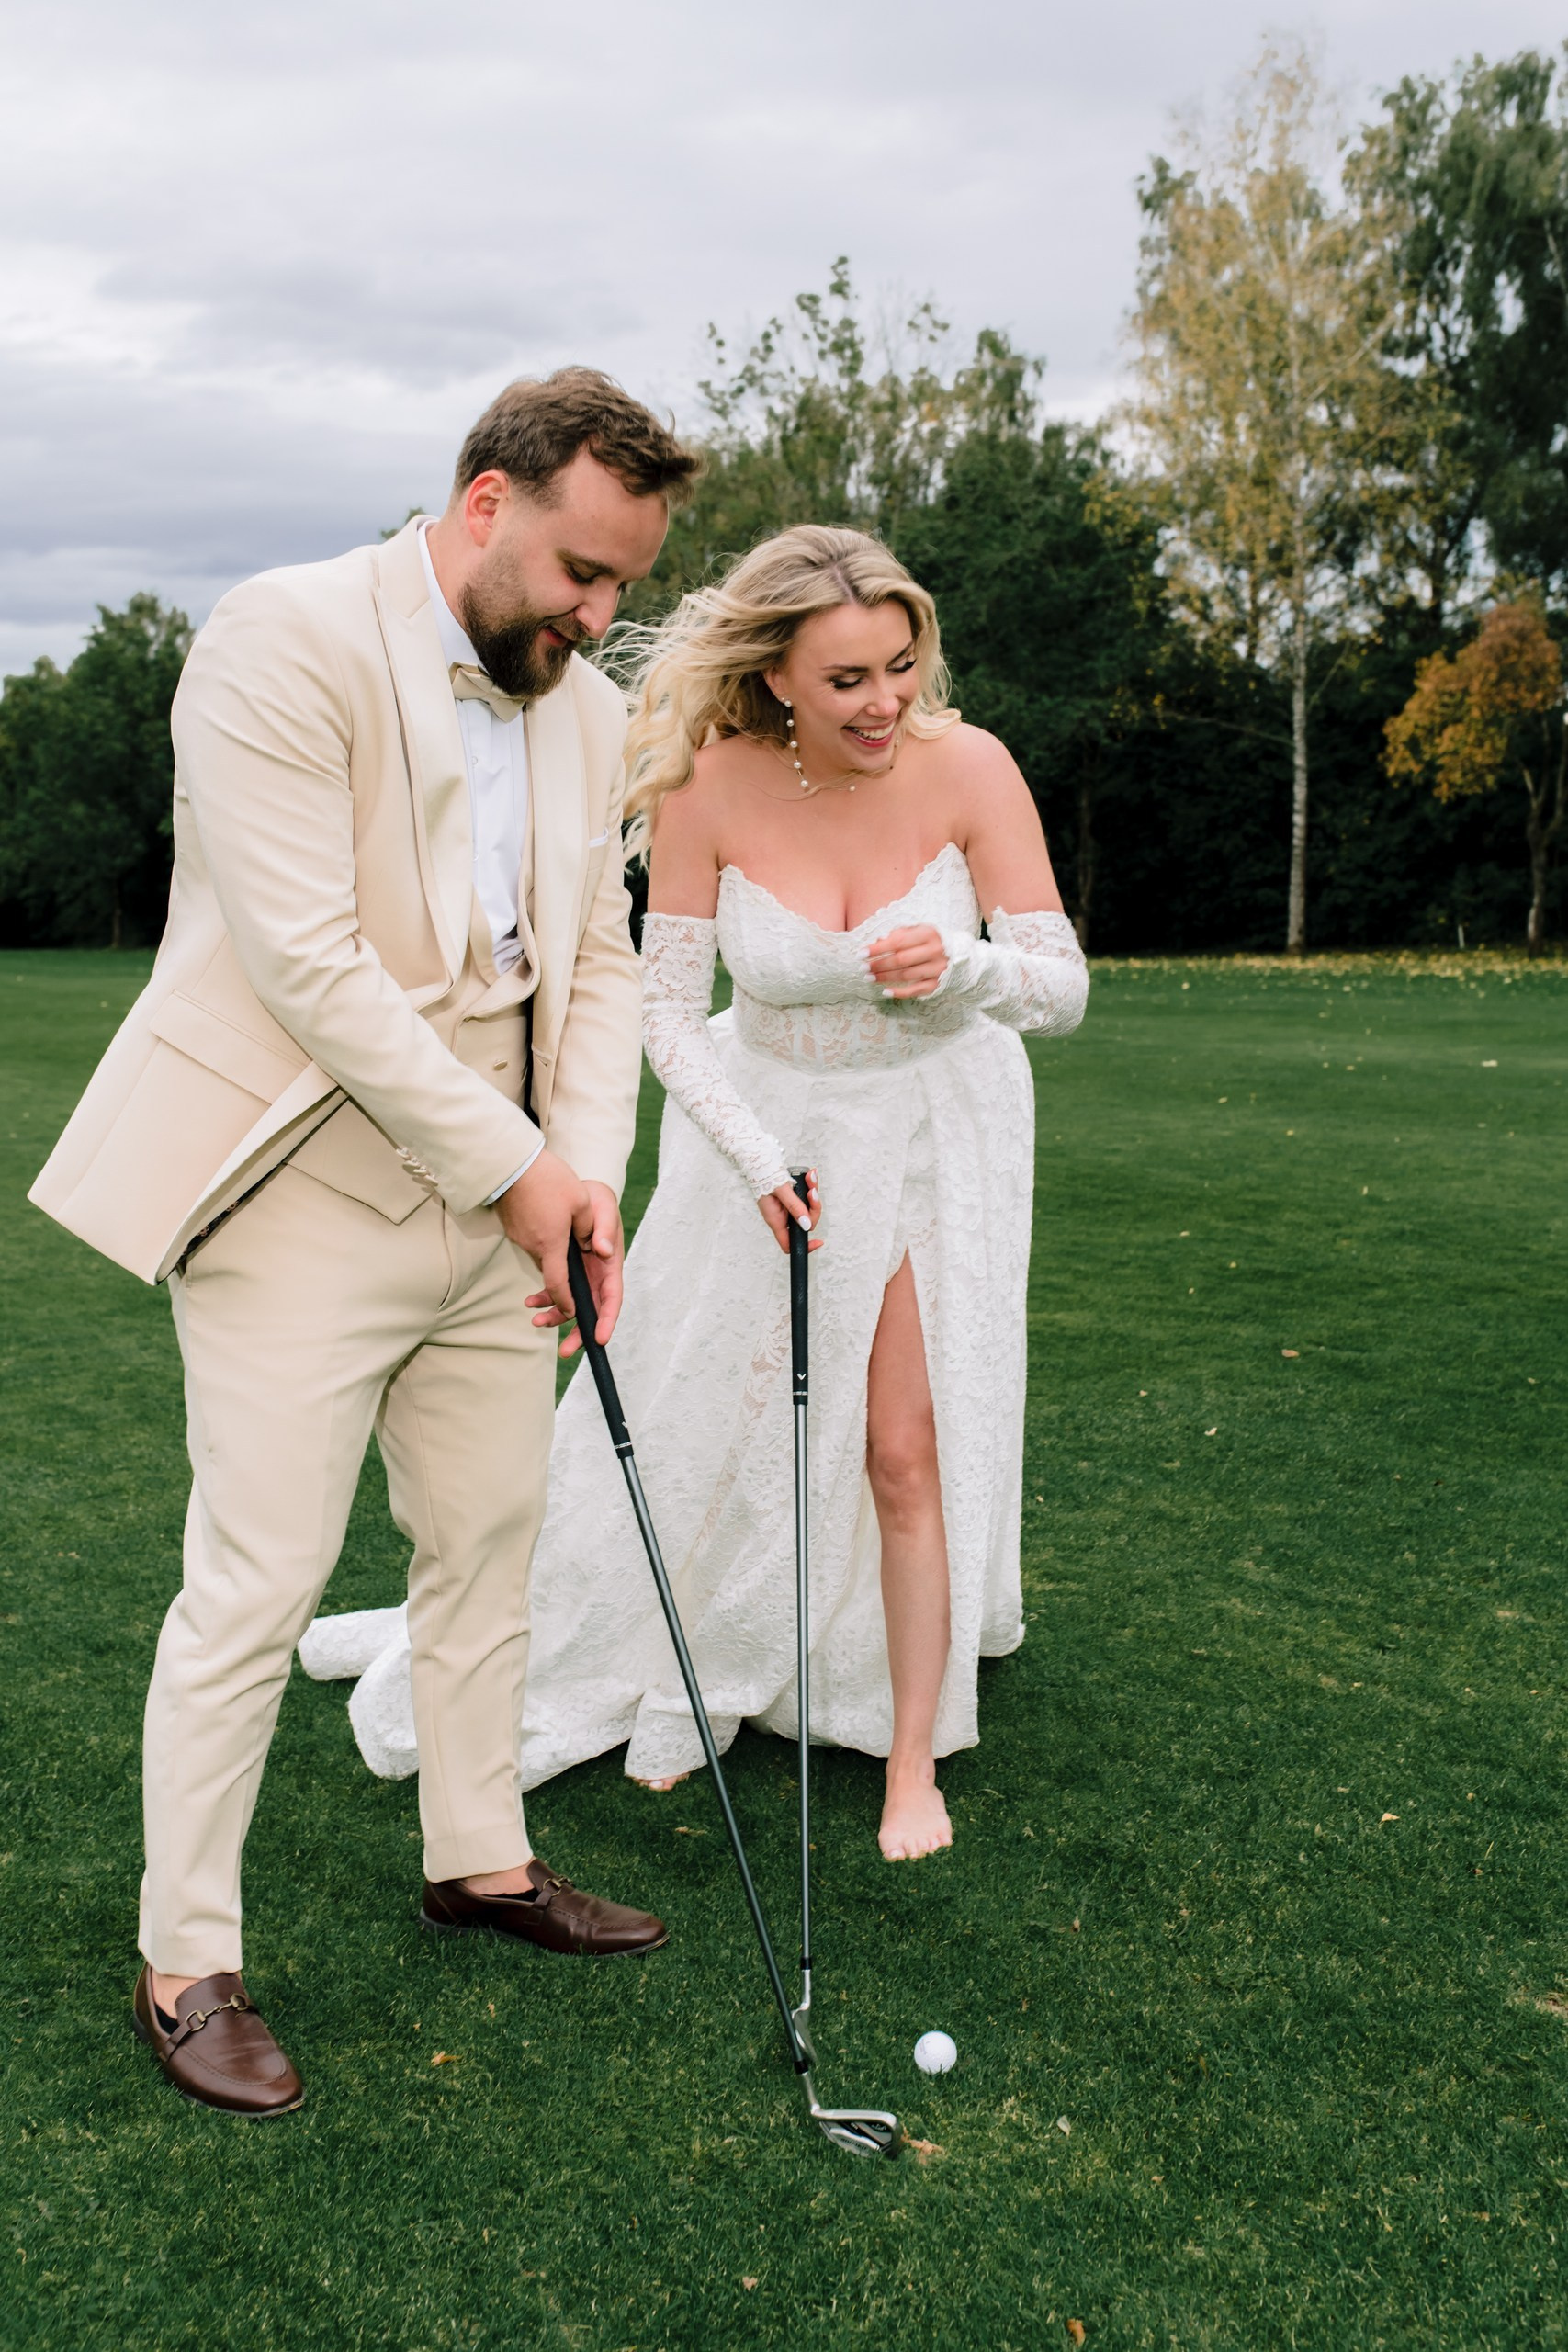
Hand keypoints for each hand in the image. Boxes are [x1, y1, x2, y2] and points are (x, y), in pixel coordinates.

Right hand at [495, 1147, 589, 1333]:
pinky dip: (544, 1242)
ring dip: (553, 1257)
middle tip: (572, 1291)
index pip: (557, 1285)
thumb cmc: (548, 1179)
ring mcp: (520, 1236)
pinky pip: (532, 1241)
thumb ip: (590, 1229)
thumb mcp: (581, 1202)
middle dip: (561, 1283)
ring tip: (564, 1246)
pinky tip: (551, 1227)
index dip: (565, 1303)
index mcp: (551, 1245)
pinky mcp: (513, 1226)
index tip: (572, 1312)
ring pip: (542, 1255)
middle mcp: (532, 1245)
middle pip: (550, 1271)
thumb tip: (593, 1248)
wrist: (511, 1161)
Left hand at [522, 1178, 623, 1356]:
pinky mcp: (567, 1272)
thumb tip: (605, 1251)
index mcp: (610, 1265)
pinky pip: (557, 1292)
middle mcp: (598, 1275)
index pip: (612, 1297)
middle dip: (580, 1333)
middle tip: (566, 1351)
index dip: (608, 1319)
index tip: (600, 1338)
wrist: (580, 1192)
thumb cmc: (596, 1200)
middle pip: (592, 1311)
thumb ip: (604, 1230)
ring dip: (556, 1317)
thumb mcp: (603, 1210)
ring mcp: (582, 1276)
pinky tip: (530, 1301)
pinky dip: (545, 1299)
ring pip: (572, 1306)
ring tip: (536, 1321)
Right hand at [758, 1167, 823, 1254]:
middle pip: (806, 1222)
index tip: (819, 1241)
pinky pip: (806, 1196)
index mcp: (776, 1220)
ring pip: (809, 1207)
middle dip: (814, 1207)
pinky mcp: (792, 1197)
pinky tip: (810, 1174)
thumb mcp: (780, 1191)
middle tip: (812, 1191)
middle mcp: (783, 1216)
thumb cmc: (763, 1176)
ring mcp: (788, 1207)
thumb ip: (794, 1207)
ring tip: (810, 1177)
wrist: (759, 1161)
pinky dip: (810, 1185)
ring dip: (813, 1191)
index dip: (805, 1246)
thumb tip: (806, 1224)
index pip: (790, 1244)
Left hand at [865, 923, 947, 998]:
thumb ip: (899, 933)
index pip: (898, 942)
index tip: (861, 953)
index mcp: (928, 934)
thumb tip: (878, 941)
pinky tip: (885, 991)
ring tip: (869, 978)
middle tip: (863, 968)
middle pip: (900, 960)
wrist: (960, 954)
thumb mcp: (918, 930)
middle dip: (878, 965)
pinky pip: (915, 991)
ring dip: (884, 978)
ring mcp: (937, 969)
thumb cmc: (931, 940)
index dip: (878, 949)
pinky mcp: (938, 984)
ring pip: (906, 976)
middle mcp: (935, 951)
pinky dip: (899, 992)